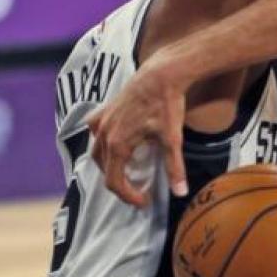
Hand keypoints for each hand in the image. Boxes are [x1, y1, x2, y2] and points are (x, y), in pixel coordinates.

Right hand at [87, 52, 190, 206]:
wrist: (161, 75)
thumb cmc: (167, 106)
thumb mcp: (173, 140)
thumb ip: (175, 168)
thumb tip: (180, 193)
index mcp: (118, 145)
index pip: (115, 182)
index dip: (128, 196)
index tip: (144, 201)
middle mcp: (104, 135)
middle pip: (105, 169)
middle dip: (120, 183)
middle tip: (138, 189)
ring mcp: (101, 121)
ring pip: (97, 152)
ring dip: (110, 166)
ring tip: (128, 171)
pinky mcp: (103, 111)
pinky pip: (95, 133)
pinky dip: (102, 144)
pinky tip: (114, 143)